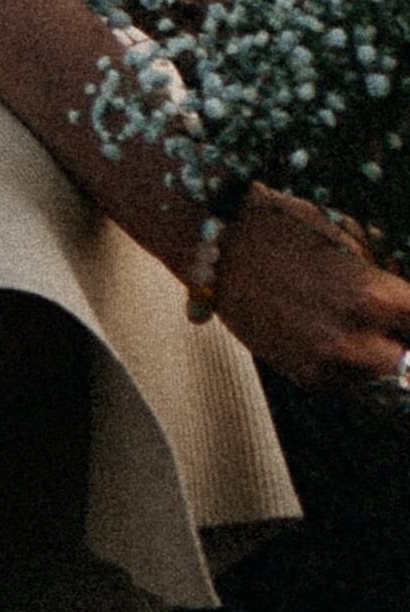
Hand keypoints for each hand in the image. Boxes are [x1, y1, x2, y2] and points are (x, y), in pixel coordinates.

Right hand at [212, 187, 409, 395]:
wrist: (219, 243)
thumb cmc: (284, 226)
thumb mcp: (351, 237)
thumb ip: (389, 276)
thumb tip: (406, 292)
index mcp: (372, 297)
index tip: (409, 315)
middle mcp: (353, 341)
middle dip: (407, 342)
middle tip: (398, 328)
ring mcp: (327, 365)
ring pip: (388, 383)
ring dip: (387, 360)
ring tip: (374, 333)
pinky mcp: (306, 377)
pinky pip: (354, 385)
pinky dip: (358, 367)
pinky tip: (344, 336)